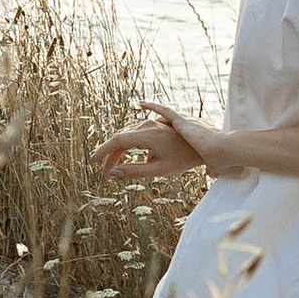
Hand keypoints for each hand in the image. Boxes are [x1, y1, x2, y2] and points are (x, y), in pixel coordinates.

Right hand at [92, 101, 213, 179]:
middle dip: (109, 155)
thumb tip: (113, 173)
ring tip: (112, 168)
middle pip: (120, 139)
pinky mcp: (154, 126)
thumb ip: (134, 171)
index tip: (93, 163)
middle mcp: (146, 125)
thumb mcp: (159, 170)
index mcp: (147, 134)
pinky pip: (135, 134)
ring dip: (117, 151)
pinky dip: (126, 146)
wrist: (205, 146)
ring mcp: (150, 123)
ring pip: (126, 136)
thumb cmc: (184, 159)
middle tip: (104, 173)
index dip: (103, 152)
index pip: (117, 141)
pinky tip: (123, 158)